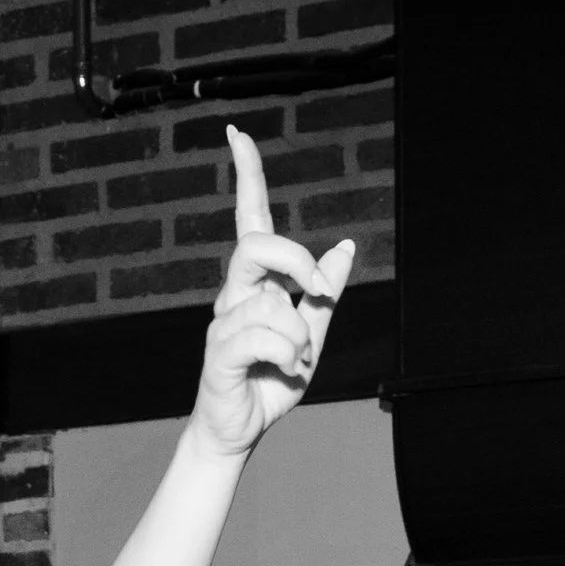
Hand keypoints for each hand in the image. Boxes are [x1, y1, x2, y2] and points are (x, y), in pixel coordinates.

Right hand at [190, 129, 354, 461]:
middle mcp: (234, 295)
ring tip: (295, 363)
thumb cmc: (271, 382)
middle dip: (296, 260)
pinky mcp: (219, 355)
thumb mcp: (312, 335)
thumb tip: (345, 247)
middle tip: (318, 291)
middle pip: (257, 245)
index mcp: (256, 284)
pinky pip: (263, 338)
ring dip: (299, 337)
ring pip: (272, 304)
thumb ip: (325, 295)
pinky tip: (286, 370)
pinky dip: (287, 355)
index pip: (251, 219)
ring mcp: (222, 323)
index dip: (247, 176)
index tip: (237, 134)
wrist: (239, 431)